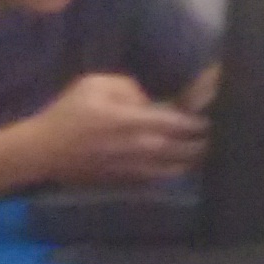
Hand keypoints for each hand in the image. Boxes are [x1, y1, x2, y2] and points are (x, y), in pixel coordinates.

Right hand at [28, 74, 208, 188]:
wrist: (44, 151)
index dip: (199, 120)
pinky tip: (186, 165)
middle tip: (219, 134)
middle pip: (184, 148)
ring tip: (210, 150)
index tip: (213, 114)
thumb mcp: (94, 83)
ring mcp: (135, 168)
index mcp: (132, 121)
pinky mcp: (128, 180)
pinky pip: (161, 178)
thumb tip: (147, 101)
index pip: (178, 122)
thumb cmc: (67, 113)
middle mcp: (139, 147)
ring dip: (195, 160)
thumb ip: (127, 86)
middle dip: (204, 142)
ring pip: (176, 167)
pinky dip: (177, 171)